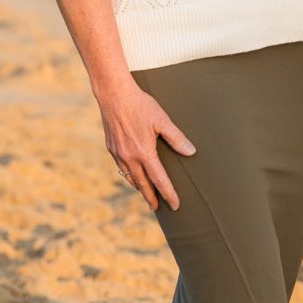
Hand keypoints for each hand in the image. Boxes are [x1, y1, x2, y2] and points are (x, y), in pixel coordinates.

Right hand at [98, 79, 194, 209]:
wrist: (113, 94)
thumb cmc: (140, 105)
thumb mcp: (162, 120)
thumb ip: (177, 138)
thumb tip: (191, 152)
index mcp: (144, 153)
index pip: (159, 180)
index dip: (168, 193)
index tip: (175, 205)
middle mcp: (129, 157)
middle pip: (142, 185)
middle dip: (151, 197)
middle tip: (157, 208)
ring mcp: (118, 154)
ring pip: (130, 178)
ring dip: (139, 188)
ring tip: (146, 194)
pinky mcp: (111, 148)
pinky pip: (121, 168)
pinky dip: (128, 176)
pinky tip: (132, 175)